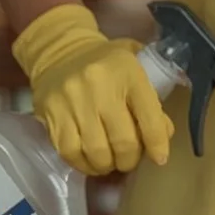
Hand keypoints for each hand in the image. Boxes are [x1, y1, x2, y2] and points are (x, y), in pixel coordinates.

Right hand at [12, 4, 172, 174]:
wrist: (60, 50)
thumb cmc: (107, 63)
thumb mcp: (137, 67)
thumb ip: (152, 99)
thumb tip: (163, 135)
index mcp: (129, 72)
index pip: (150, 117)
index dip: (157, 144)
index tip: (159, 158)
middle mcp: (100, 86)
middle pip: (123, 141)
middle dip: (130, 159)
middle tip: (129, 160)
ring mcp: (73, 101)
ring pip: (96, 152)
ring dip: (107, 165)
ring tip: (110, 161)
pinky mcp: (51, 113)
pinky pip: (70, 152)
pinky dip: (83, 164)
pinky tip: (90, 161)